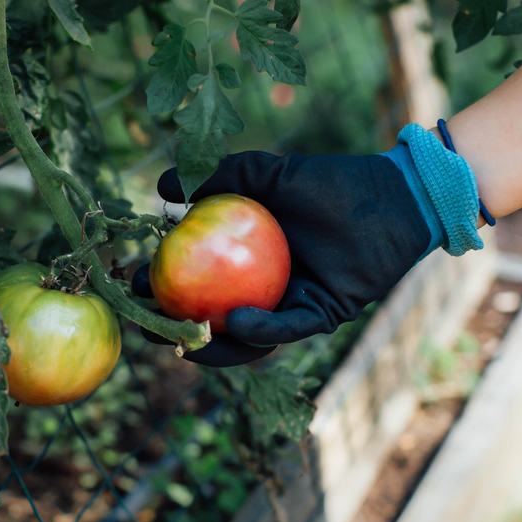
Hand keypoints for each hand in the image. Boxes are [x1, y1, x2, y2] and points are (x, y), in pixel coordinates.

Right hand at [133, 146, 437, 365]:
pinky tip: (235, 321)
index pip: (197, 283)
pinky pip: (288, 328)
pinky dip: (261, 329)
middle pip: (213, 320)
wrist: (388, 194)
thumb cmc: (328, 181)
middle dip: (176, 330)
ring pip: (248, 339)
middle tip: (146, 323)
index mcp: (248, 264)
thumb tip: (162, 190)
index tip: (132, 281)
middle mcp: (266, 290)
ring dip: (214, 347)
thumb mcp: (265, 174)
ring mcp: (293, 305)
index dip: (163, 288)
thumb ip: (218, 176)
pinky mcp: (324, 314)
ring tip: (182, 341)